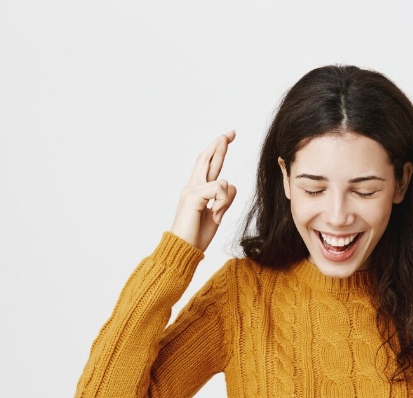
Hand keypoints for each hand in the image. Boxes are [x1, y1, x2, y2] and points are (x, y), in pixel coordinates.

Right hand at [170, 130, 238, 251]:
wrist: (183, 250)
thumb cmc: (196, 236)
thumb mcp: (216, 216)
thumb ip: (223, 200)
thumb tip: (229, 186)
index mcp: (197, 191)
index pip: (208, 165)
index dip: (217, 151)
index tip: (227, 138)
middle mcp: (192, 187)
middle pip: (207, 159)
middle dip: (219, 145)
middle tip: (230, 133)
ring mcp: (191, 191)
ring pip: (221, 180)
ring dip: (226, 201)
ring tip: (217, 217)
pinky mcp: (193, 197)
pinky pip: (219, 189)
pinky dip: (223, 203)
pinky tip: (216, 215)